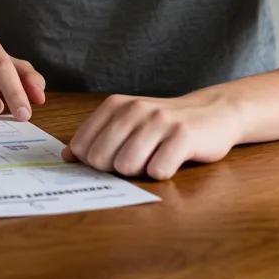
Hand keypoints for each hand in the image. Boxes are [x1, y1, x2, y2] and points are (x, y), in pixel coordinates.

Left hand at [61, 89, 243, 179]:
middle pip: (101, 157)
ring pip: (127, 165)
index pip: (82, 145)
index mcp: (115, 105)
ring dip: (138, 171)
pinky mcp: (183, 136)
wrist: (212, 113)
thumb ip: (97, 137)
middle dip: (113, 169)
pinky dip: (161, 173)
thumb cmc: (163, 125)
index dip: (91, 162)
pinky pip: (158, 170)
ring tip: (152, 159)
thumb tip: (66, 156)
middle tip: (135, 161)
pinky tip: (170, 160)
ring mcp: (159, 121)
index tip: (108, 161)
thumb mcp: (128, 123)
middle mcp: (135, 109)